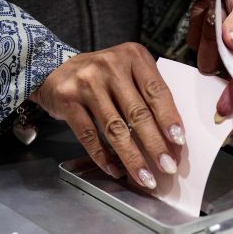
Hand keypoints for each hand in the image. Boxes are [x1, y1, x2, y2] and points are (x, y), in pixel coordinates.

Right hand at [29, 42, 184, 188]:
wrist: (53, 67)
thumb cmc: (101, 76)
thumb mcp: (128, 72)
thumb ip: (147, 95)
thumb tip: (170, 137)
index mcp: (133, 56)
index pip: (156, 91)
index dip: (169, 119)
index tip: (179, 142)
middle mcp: (110, 66)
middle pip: (138, 113)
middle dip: (155, 145)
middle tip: (167, 167)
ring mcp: (87, 82)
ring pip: (115, 128)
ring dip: (132, 158)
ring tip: (145, 177)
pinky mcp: (68, 99)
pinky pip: (89, 135)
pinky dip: (104, 157)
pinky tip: (116, 171)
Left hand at [187, 0, 232, 115]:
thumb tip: (232, 42)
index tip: (223, 108)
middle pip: (218, 71)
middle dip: (215, 44)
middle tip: (221, 17)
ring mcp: (219, 58)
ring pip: (203, 57)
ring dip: (208, 30)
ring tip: (220, 12)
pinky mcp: (203, 47)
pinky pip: (192, 41)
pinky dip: (198, 22)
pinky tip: (210, 13)